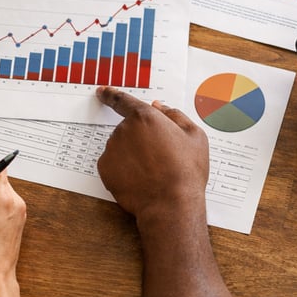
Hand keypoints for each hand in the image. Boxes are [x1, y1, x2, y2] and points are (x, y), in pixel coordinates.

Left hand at [96, 86, 209, 227]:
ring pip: (121, 147)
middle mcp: (124, 130)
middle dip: (140, 140)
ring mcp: (112, 149)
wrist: (170, 204)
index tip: (102, 92)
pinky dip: (123, 169)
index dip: (111, 95)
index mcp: (145, 117)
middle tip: (160, 157)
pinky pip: (113, 164)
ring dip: (132, 155)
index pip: (123, 100)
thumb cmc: (185, 171)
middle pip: (129, 129)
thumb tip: (159, 106)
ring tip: (153, 171)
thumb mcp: (194, 136)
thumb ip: (175, 115)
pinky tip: (140, 178)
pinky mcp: (105, 168)